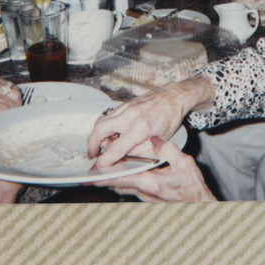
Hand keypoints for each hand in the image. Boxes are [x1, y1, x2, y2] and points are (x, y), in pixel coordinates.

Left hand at [0, 55, 22, 127]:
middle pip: (12, 102)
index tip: (10, 125)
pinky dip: (12, 93)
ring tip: (14, 110)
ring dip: (17, 103)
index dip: (10, 119)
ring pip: (14, 92)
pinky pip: (9, 84)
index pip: (4, 110)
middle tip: (13, 120)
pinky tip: (9, 99)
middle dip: (15, 113)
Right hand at [86, 80, 207, 168]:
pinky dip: (104, 126)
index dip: (106, 159)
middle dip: (92, 144)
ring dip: (97, 135)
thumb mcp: (159, 141)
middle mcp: (130, 116)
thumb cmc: (170, 118)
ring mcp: (125, 108)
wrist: (173, 97)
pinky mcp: (124, 104)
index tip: (99, 166)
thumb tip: (124, 159)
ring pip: (101, 121)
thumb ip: (140, 151)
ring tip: (101, 145)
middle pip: (100, 129)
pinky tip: (110, 134)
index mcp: (141, 128)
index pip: (117, 148)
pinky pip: (108, 116)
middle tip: (92, 154)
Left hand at [100, 136, 215, 202]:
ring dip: (113, 180)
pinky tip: (122, 176)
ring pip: (123, 187)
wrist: (200, 204)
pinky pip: (131, 189)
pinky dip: (123, 182)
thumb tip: (155, 139)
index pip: (122, 179)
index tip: (90, 178)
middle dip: (104, 178)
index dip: (104, 178)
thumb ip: (168, 151)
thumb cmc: (194, 188)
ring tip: (103, 172)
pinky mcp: (149, 198)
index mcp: (151, 183)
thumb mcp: (185, 164)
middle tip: (91, 173)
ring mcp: (146, 197)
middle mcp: (145, 193)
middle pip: (118, 185)